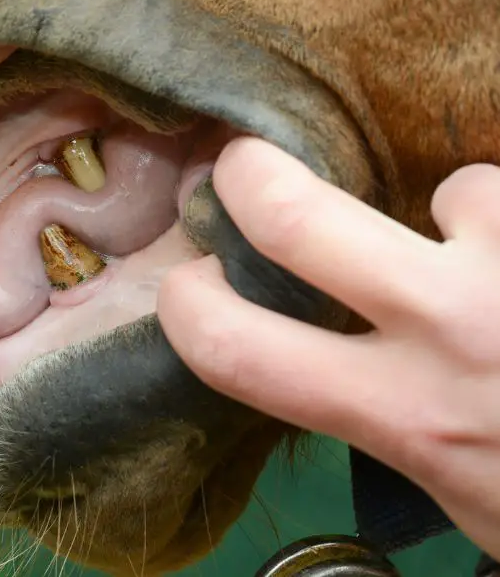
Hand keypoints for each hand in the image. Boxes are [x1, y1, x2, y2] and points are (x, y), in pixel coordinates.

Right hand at [158, 137, 499, 557]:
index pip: (234, 348)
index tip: (191, 287)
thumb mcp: (454, 489)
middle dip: (249, 175)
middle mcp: (453, 333)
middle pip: (296, 217)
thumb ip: (386, 416)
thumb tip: (334, 349)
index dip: (187, 306)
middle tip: (243, 166)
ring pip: (457, 189)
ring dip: (469, 220)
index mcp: (403, 415)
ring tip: (496, 259)